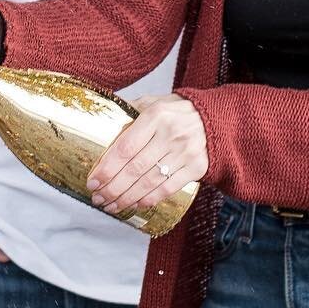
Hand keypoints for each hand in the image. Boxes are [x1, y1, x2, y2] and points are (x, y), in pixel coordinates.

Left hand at [86, 94, 207, 219]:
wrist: (215, 118)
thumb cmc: (176, 112)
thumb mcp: (153, 102)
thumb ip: (129, 109)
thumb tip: (101, 119)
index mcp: (155, 116)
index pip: (125, 147)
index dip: (107, 167)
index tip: (93, 180)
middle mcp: (171, 134)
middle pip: (135, 168)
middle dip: (113, 187)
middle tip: (98, 197)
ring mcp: (185, 153)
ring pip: (150, 182)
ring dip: (127, 198)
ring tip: (111, 205)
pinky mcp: (197, 168)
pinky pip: (168, 188)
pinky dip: (149, 199)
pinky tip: (135, 204)